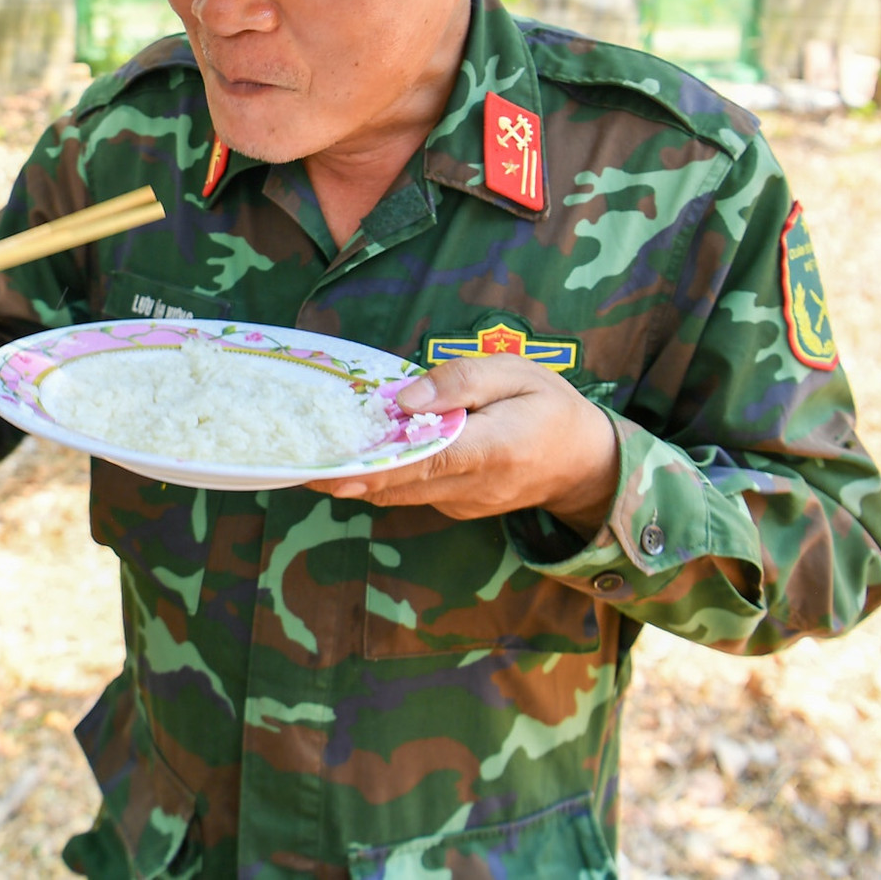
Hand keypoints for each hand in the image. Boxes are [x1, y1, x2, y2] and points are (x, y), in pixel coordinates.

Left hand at [308, 355, 619, 532]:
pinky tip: (352, 455)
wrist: (586, 462)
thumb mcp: (516, 373)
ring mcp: (463, 503)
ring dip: (356, 477)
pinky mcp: (456, 506)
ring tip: (306, 457)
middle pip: (399, 483)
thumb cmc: (550, 406)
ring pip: (398, 493)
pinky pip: (411, 492)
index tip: (327, 467)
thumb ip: (461, 381)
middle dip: (346, 473)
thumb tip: (405, 399)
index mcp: (493, 449)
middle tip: (294, 460)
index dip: (372, 466)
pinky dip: (381, 476)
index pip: (423, 461)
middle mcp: (473, 486)